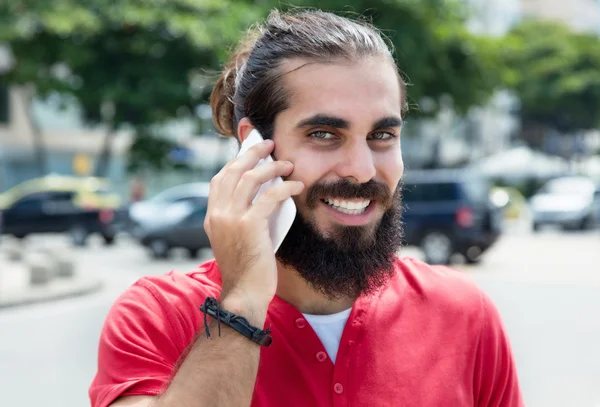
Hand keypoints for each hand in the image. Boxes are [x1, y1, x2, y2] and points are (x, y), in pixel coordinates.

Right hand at [204, 139, 303, 308]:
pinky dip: (286, 186)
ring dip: (272, 166)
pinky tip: (297, 185)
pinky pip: (270, 196)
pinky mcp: (249, 225)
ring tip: (288, 164)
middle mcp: (217, 214)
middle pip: (234, 171)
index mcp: (212, 217)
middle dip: (253, 153)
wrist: (244, 293)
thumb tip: (264, 196)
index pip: (220, 179)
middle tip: (270, 144)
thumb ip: (240, 218)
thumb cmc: (246, 270)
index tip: (252, 152)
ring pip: (251, 178)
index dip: (236, 162)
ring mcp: (231, 218)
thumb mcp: (235, 240)